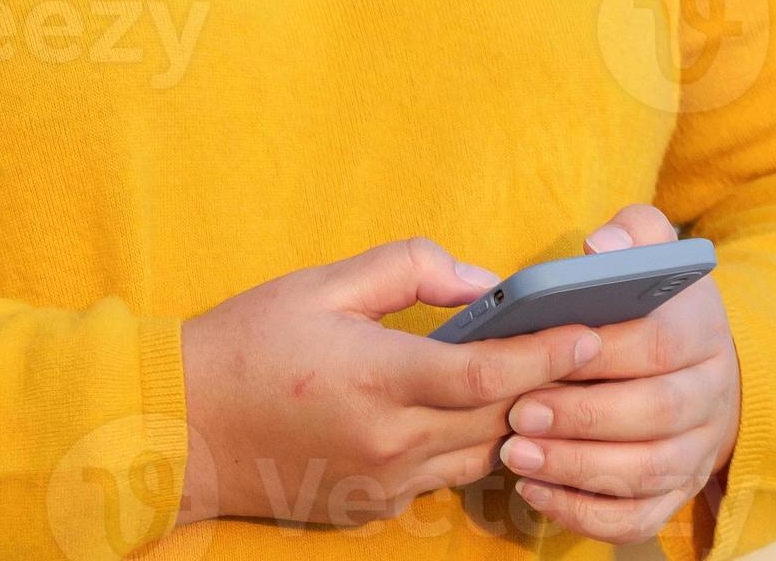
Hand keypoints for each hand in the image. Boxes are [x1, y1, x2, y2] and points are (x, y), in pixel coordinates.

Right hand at [177, 236, 601, 529]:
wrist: (185, 428)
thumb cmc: (250, 341)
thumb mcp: (322, 283)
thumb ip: (406, 269)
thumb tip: (479, 280)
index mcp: (377, 379)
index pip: (487, 374)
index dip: (546, 355)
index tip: (590, 332)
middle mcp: (389, 443)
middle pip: (497, 418)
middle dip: (549, 386)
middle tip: (591, 349)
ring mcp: (383, 484)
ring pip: (479, 454)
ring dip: (513, 417)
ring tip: (545, 378)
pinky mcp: (374, 506)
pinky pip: (442, 474)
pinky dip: (467, 441)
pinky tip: (474, 409)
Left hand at [495, 205, 740, 547]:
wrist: (704, 362)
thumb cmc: (658, 301)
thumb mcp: (653, 252)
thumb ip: (631, 235)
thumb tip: (600, 247)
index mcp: (702, 331)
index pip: (658, 344)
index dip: (604, 352)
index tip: (549, 355)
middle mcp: (710, 397)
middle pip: (653, 415)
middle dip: (582, 418)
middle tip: (520, 414)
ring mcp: (696, 452)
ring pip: (646, 473)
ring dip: (577, 469)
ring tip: (516, 455)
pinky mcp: (677, 494)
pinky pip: (638, 519)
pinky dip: (587, 515)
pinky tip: (536, 493)